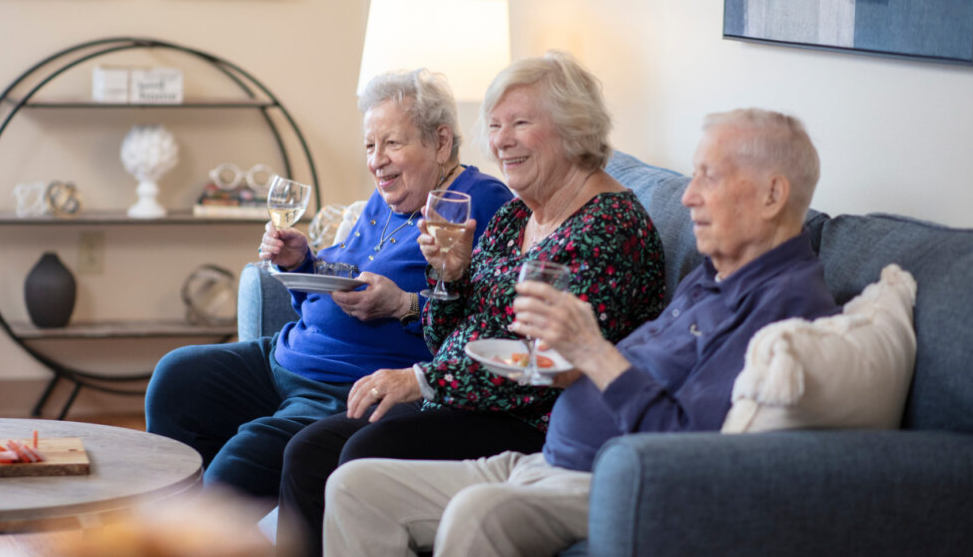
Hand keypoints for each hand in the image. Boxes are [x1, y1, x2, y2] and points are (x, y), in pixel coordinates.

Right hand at [259, 222, 308, 269]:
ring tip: (279, 250)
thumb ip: (287, 232)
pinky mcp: (270, 256)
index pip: (269, 226)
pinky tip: (270, 255)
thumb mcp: (296, 235)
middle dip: (272, 241)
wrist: (301, 254)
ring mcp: (269, 247)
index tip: (276, 234)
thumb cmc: (298, 241)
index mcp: (277, 230)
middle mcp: (271, 238)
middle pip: (266, 237)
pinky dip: (264, 255)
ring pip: (263, 246)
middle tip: (281, 244)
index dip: (271, 230)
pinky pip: (262, 256)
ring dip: (270, 248)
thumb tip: (279, 232)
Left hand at [331, 272, 410, 321]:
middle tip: (334, 290)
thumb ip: (364, 276)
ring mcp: (363, 315)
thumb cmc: (391, 292)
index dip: (335, 294)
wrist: (400, 305)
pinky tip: (349, 300)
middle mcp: (362, 309)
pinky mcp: (365, 318)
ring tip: (341, 294)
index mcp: (365, 299)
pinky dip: (347, 306)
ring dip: (341, 303)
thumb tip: (354, 280)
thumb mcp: (378, 279)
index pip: (344, 299)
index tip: (331, 288)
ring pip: (346, 310)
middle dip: (336, 298)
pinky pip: (351, 312)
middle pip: (342, 305)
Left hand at [347, 367, 421, 421]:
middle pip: (361, 392)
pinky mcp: (396, 394)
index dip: (351, 395)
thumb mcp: (386, 380)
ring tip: (356, 416)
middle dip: (353, 404)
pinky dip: (377, 413)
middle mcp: (380, 379)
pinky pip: (384, 404)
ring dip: (361, 408)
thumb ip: (376, 386)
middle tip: (350, 414)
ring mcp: (388, 386)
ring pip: (369, 397)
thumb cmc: (403, 382)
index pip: (358, 384)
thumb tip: (365, 399)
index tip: (349, 405)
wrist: (420, 378)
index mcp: (377, 375)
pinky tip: (372, 419)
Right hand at [417, 217, 475, 282]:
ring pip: (421, 238)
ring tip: (432, 240)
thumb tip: (472, 221)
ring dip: (425, 238)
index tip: (424, 208)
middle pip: (423, 227)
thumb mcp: (466, 239)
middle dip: (421, 224)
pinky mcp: (428, 253)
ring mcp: (430, 244)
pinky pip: (426, 249)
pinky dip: (430, 248)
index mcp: (442, 228)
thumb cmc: (462, 250)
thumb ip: (468, 230)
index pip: (433, 218)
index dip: (428, 213)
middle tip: (423, 222)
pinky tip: (437, 248)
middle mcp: (433, 235)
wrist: (460, 266)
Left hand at [510, 282, 629, 389]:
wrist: (592, 352)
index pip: (544, 289)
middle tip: (517, 304)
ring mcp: (553, 327)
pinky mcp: (550, 339)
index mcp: (566, 303)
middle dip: (519, 302)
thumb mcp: (585, 309)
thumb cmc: (589, 331)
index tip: (519, 286)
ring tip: (519, 316)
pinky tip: (517, 326)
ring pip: (527, 316)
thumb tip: (562, 293)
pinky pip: (528, 331)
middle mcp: (559, 313)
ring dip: (519, 315)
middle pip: (531, 302)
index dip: (528, 286)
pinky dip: (519, 327)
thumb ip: (572, 300)